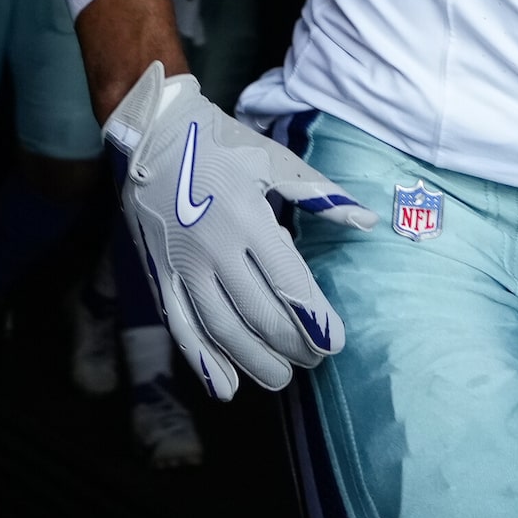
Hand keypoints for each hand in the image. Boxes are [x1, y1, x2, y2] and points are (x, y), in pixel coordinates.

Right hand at [106, 61, 375, 400]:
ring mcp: (183, 264)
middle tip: (314, 361)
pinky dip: (202, 360)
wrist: (151, 132)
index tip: (335, 343)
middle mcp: (214, 247)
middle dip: (291, 344)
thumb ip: (321, 195)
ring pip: (221, 327)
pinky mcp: (160, 273)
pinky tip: (224, 385)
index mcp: (249, 217)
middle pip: (258, 312)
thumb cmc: (222, 143)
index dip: (314, 319)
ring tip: (280, 379)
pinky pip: (181, 325)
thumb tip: (366, 219)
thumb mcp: (276, 161)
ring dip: (253, 360)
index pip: (289, 283)